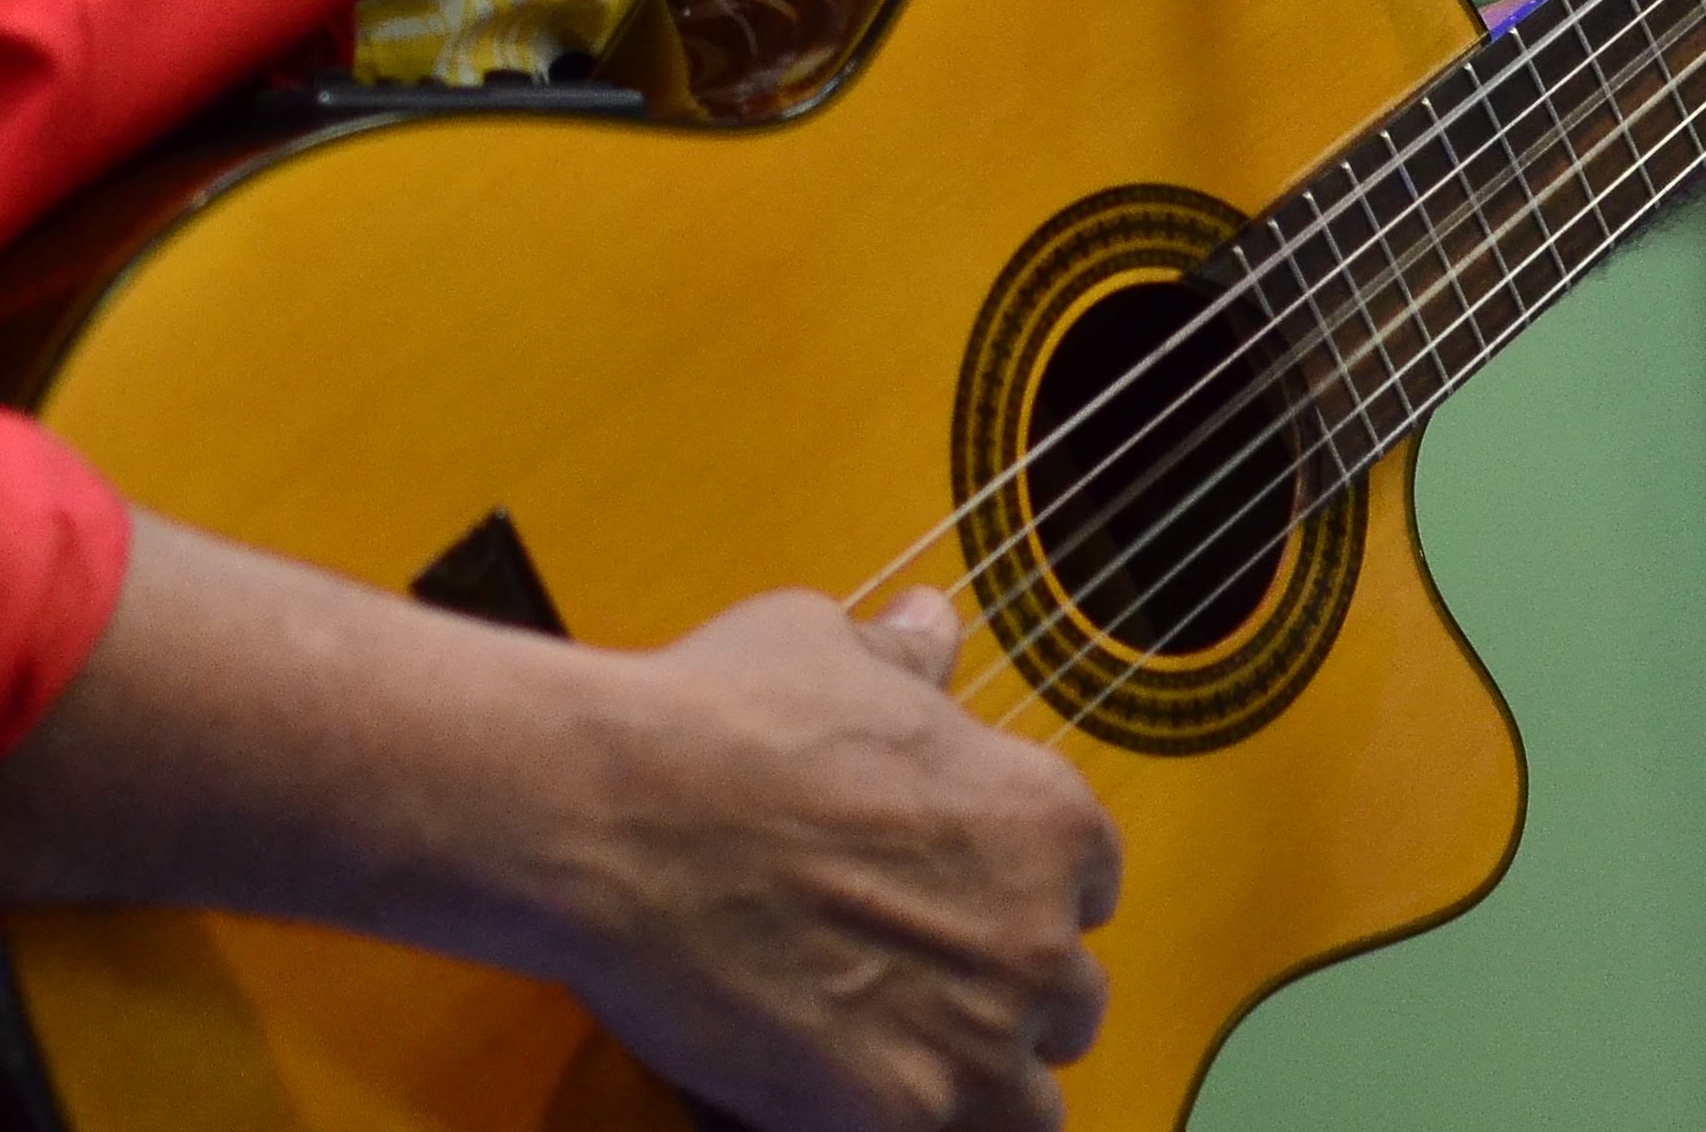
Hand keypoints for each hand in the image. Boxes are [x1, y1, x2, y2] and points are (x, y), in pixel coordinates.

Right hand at [544, 588, 1118, 1131]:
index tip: (962, 889)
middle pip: (1067, 997)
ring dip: (974, 1080)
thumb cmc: (715, 720)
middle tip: (913, 974)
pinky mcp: (904, 1111)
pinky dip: (905, 1123)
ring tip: (889, 1051)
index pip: (1090, 879)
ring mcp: (977, 1032)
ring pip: (1028, 1099)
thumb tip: (930, 624)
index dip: (1021, 885)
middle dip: (1002, 991)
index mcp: (1038, 814)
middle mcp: (1034, 931)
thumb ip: (902, 658)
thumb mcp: (821, 646)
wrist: (615, 817)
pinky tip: (840, 1092)